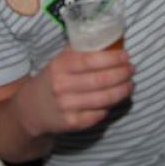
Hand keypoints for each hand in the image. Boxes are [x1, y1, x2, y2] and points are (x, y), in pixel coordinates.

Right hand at [15, 46, 133, 136]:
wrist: (32, 108)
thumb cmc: (53, 78)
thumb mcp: (60, 60)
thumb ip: (80, 51)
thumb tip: (110, 41)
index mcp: (60, 65)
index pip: (90, 60)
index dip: (112, 58)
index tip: (126, 56)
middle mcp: (62, 86)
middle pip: (100, 80)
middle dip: (122, 75)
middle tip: (132, 70)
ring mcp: (66, 106)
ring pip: (102, 99)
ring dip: (121, 91)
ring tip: (130, 84)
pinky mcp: (72, 123)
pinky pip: (98, 114)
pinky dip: (109, 106)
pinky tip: (115, 99)